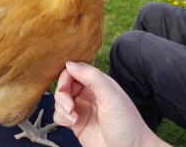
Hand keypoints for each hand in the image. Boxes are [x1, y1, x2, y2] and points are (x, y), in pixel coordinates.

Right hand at [54, 62, 170, 146]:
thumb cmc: (126, 123)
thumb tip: (70, 63)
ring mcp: (82, 107)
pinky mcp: (76, 123)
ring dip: (62, 107)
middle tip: (69, 106)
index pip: (76, 70)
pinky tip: (73, 123)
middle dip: (63, 94)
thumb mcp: (111, 95)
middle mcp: (89, 92)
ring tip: (73, 117)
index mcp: (98, 82)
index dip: (67, 76)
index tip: (64, 87)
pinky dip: (61, 118)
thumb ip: (92, 77)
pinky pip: (59, 114)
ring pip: (60, 99)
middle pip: (66, 84)